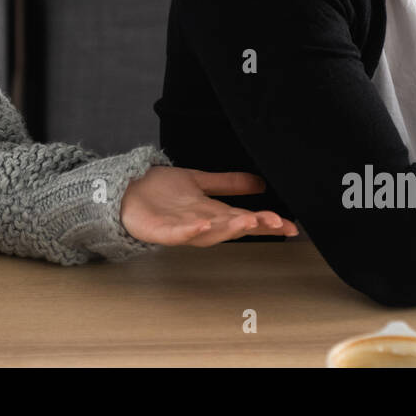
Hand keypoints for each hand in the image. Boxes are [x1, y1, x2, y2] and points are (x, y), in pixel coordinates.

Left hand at [120, 167, 299, 245]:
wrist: (126, 190)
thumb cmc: (159, 192)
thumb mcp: (199, 182)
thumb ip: (228, 184)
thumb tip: (260, 183)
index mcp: (211, 214)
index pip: (244, 219)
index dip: (266, 223)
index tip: (290, 226)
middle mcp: (199, 224)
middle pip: (230, 228)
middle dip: (252, 225)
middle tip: (274, 222)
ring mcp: (179, 229)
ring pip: (208, 233)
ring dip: (228, 228)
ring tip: (248, 220)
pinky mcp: (159, 230)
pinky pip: (176, 233)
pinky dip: (190, 231)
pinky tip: (204, 224)